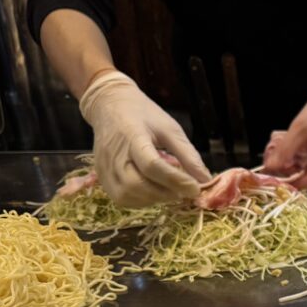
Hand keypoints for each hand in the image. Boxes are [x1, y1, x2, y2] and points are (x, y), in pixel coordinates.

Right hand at [79, 71, 210, 207]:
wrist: (109, 105)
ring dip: (154, 199)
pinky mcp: (100, 177)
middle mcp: (114, 154)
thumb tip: (206, 180)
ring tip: (169, 190)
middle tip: (183, 192)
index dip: (176, 180)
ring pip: (127, 195)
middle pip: (136, 185)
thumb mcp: (170, 128)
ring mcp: (104, 167)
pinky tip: (153, 192)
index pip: (152, 165)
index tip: (196, 189)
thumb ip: (188, 155)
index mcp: (132, 136)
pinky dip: (141, 201)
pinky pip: (121, 198)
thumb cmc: (143, 115)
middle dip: (165, 193)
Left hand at [262, 80, 306, 189]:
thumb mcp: (300, 128)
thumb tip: (270, 168)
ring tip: (287, 147)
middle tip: (275, 155)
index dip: (288, 181)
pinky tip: (299, 147)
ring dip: (296, 164)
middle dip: (290, 170)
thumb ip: (285, 151)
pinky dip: (304, 160)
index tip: (271, 173)